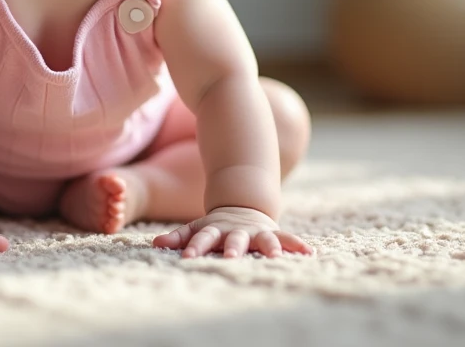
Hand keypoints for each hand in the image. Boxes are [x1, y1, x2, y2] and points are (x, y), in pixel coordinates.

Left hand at [153, 206, 312, 258]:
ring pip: (263, 239)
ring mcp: (255, 232)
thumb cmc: (215, 226)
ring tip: (276, 255)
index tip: (188, 259)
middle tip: (231, 257)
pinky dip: (296, 245)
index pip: (202, 238)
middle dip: (232, 248)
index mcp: (216, 230)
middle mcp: (236, 231)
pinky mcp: (272, 233)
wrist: (243, 206)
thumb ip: (179, 237)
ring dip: (269, 246)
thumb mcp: (197, 228)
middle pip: (233, 239)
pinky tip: (308, 253)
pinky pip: (286, 238)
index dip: (195, 247)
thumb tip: (156, 243)